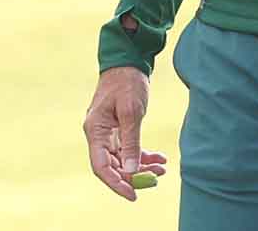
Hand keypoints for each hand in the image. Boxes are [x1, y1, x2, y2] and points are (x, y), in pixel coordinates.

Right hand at [82, 66, 168, 200]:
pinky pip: (128, 149)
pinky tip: (159, 158)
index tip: (133, 195)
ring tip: (162, 168)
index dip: (116, 183)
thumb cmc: (127, 82)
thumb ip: (131, 142)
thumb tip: (132, 170)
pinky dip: (143, 155)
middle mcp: (98, 134)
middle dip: (134, 176)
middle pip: (112, 166)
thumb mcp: (131, 112)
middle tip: (156, 179)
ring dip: (141, 166)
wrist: (128, 61)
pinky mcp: (118, 129)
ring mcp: (107, 133)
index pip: (101, 167)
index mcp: (95, 130)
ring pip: (123, 159)